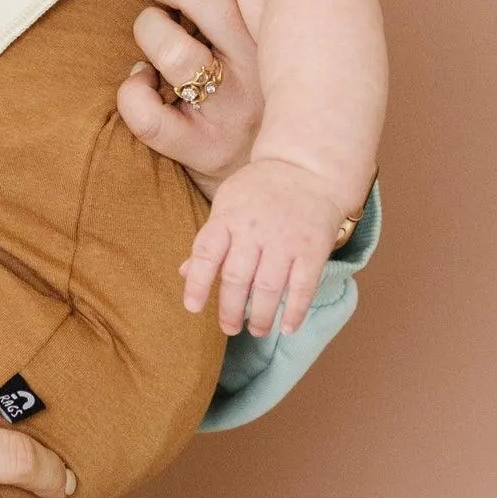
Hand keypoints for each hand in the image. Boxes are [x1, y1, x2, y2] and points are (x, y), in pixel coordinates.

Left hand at [114, 0, 264, 193]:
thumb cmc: (252, 75)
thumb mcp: (246, 16)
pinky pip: (148, 117)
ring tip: (153, 40)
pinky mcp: (206, 149)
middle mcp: (259, 62)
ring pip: (170, 49)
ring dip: (148, 32)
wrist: (288, 172)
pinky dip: (132, 95)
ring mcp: (232, 108)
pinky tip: (141, 85)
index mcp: (272, 21)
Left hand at [181, 156, 358, 335]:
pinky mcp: (313, 248)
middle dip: (231, 310)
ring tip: (257, 329)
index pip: (207, 253)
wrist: (308, 167)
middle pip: (237, 278)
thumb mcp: (228, 204)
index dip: (197, 283)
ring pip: (269, 288)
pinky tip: (287, 327)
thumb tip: (183, 272)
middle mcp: (255, 229)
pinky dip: (295, 311)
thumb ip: (210, 240)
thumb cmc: (260, 190)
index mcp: (228, 217)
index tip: (192, 308)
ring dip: (261, 316)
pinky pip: (303, 287)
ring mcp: (286, 240)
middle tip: (229, 328)